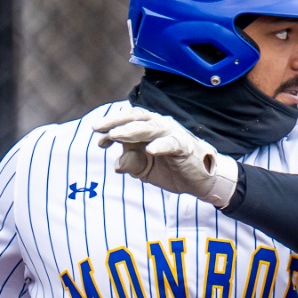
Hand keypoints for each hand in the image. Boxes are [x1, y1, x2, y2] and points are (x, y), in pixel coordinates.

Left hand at [92, 108, 238, 207]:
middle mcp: (159, 126)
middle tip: (97, 128)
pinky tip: (150, 150)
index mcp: (148, 128)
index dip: (110, 128)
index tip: (99, 141)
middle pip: (135, 117)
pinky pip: (171, 143)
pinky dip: (161, 145)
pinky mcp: (184, 146)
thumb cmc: (172, 170)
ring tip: (116, 135)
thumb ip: (131, 165)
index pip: (126, 121)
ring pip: (150, 127)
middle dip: (115, 122)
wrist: (200, 180)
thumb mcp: (145, 171)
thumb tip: (117, 164)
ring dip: (131, 130)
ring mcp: (172, 134)